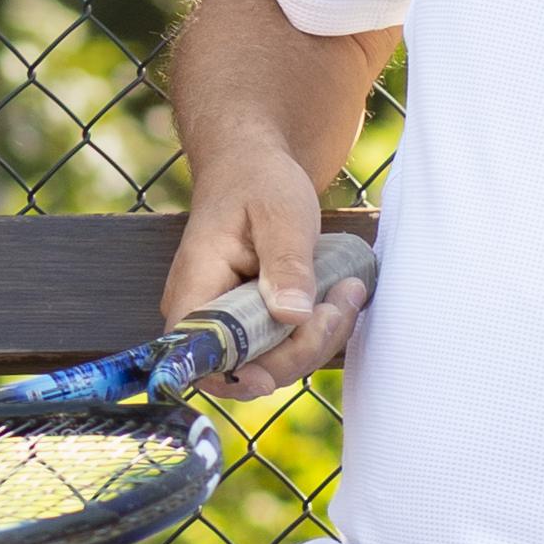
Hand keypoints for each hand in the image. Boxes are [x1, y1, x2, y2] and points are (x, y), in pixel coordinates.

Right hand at [163, 158, 370, 400]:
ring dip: (315, 340)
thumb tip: (291, 316)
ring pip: (270, 363)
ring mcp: (228, 321)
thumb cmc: (258, 181)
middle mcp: (203, 313)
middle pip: (244, 368)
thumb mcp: (281, 213)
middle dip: (299, 349)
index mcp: (196, 285)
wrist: (252, 167)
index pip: (202, 355)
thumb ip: (286, 264)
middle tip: (341, 304)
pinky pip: (281, 347)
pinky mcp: (252, 322)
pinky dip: (314, 333)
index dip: (235, 375)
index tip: (273, 376)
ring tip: (348, 292)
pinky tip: (338, 300)